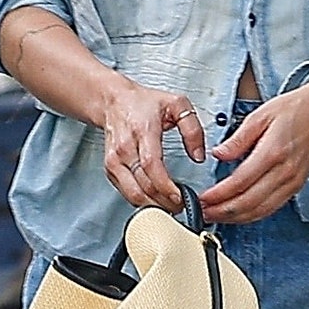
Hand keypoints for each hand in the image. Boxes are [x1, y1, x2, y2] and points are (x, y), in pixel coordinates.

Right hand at [99, 79, 206, 213]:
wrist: (113, 101)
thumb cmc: (143, 103)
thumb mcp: (177, 105)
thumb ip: (193, 129)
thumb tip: (199, 155)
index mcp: (142, 131)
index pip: (151, 165)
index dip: (165, 186)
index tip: (179, 197)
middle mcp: (125, 147)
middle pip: (142, 185)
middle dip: (163, 202)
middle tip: (180, 206)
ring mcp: (114, 160)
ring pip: (132, 193)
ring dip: (152, 206)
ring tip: (169, 207)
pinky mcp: (110, 169)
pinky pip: (125, 192)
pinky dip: (141, 200)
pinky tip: (155, 200)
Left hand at [199, 76, 308, 223]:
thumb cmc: (294, 110)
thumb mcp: (260, 115)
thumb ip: (238, 139)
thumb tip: (218, 154)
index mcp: (273, 152)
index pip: (240, 182)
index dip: (218, 194)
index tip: (202, 198)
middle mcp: (285, 172)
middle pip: (248, 203)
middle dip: (222, 212)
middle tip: (203, 212)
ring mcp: (292, 182)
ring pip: (260, 211)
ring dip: (235, 218)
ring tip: (215, 216)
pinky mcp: (296, 187)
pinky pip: (271, 208)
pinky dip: (252, 215)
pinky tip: (237, 214)